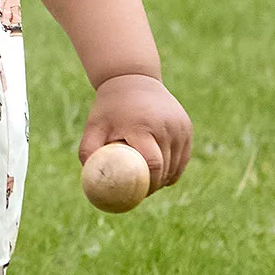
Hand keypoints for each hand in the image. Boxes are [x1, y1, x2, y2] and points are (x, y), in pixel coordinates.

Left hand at [80, 73, 190, 192]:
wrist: (133, 80)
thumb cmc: (109, 109)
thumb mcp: (93, 127)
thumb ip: (88, 151)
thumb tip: (92, 180)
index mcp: (142, 127)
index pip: (152, 164)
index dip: (147, 184)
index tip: (136, 194)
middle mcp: (166, 126)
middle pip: (166, 167)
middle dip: (155, 185)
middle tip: (141, 194)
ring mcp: (179, 126)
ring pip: (177, 164)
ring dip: (166, 178)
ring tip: (150, 185)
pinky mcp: (187, 127)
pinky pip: (183, 156)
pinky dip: (174, 168)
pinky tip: (163, 176)